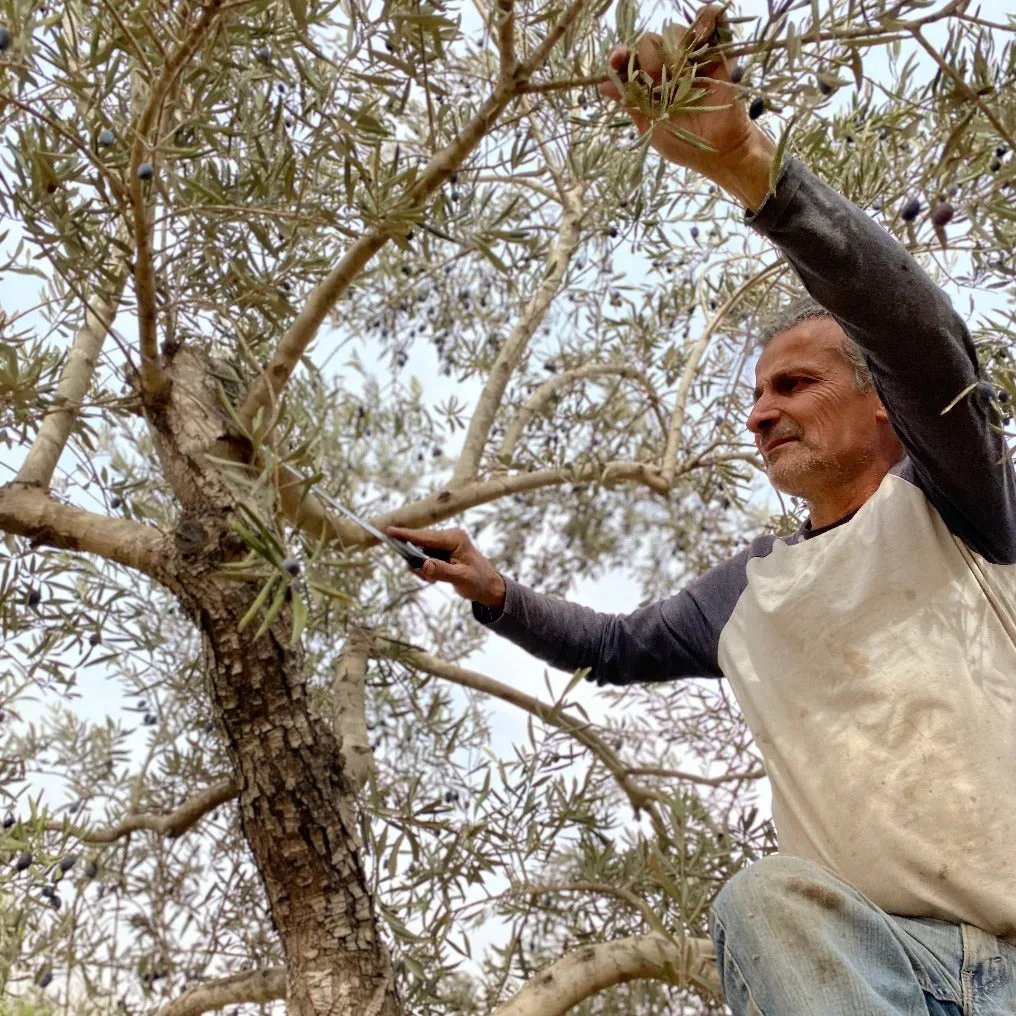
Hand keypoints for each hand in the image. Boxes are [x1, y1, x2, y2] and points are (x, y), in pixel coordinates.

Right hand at [386, 526, 506, 608]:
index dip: (407, 535)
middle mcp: (449, 537)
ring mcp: (445, 543)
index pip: (427, 536)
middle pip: (421, 542)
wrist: (488, 586)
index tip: (389, 531)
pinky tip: (435, 578)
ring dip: (422, 567)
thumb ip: (441, 571)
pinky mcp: (442, 551)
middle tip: (423, 575)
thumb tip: (422, 565)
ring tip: (434, 580)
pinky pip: (425, 557)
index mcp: (455, 538)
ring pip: (421, 552)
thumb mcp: (461, 578)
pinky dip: (426, 569)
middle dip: (416, 559)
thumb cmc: (478, 580)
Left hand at [598, 5, 774, 209]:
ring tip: (679, 72)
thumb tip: (603, 86)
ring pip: (673, 32)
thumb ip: (631, 104)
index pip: (628, 61)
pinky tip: (702, 31)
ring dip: (672, 47)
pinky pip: (708, 23)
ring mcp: (689, 59)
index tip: (618, 58)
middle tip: (658, 82)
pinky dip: (705, 19)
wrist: (718, 150)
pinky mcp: (714, 53)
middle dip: (648, 58)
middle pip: (649, 42)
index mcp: (647, 84)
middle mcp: (665, 68)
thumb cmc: (683, 144)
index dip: (620, 56)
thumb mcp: (651, 128)